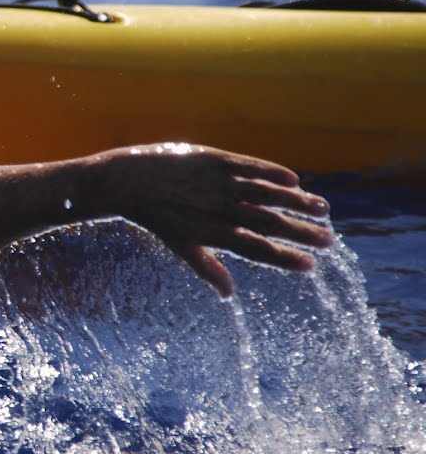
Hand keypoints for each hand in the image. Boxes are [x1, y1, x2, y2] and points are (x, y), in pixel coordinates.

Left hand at [94, 144, 333, 296]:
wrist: (124, 181)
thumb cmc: (154, 214)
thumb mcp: (178, 244)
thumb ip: (206, 266)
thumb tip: (229, 294)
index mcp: (212, 232)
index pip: (255, 249)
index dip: (284, 259)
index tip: (311, 266)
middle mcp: (217, 209)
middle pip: (267, 223)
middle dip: (300, 233)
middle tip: (329, 241)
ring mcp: (216, 183)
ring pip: (264, 193)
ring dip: (296, 201)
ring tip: (323, 209)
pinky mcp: (212, 159)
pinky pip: (248, 165)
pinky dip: (271, 172)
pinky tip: (295, 180)